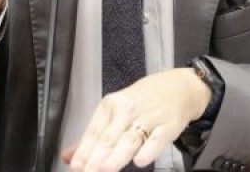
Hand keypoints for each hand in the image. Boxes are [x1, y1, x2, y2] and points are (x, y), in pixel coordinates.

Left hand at [62, 68, 210, 170]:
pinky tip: (140, 160)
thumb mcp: (117, 109)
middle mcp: (128, 110)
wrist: (180, 87)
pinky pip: (157, 140)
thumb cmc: (146, 99)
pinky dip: (148, 150)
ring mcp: (148, 118)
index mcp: (112, 105)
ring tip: (105, 169)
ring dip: (117, 156)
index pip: (94, 130)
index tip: (76, 165)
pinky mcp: (168, 126)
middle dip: (96, 159)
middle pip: (109, 138)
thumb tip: (69, 156)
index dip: (84, 150)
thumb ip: (93, 135)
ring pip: (129, 139)